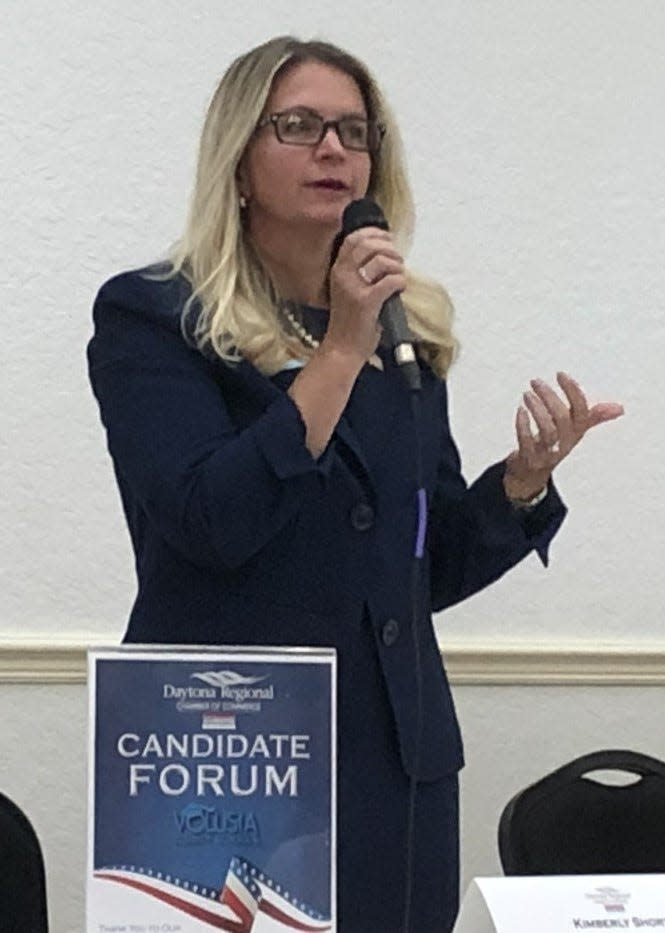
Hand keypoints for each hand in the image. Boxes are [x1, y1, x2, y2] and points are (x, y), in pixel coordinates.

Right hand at [324, 226, 405, 366]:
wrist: (342, 350)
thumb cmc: (349, 323)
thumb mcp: (348, 291)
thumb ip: (359, 273)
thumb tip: (385, 255)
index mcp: (337, 271)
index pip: (353, 239)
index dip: (373, 233)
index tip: (387, 237)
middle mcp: (342, 275)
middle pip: (369, 245)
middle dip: (389, 248)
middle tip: (398, 260)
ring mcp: (353, 288)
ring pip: (381, 260)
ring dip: (397, 265)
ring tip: (399, 275)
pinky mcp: (366, 302)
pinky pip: (390, 281)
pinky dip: (400, 281)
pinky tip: (400, 288)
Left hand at [503, 371, 623, 500]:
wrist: (530, 475)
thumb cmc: (552, 447)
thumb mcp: (574, 432)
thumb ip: (593, 417)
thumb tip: (620, 408)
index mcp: (576, 432)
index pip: (582, 411)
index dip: (573, 391)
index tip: (560, 374)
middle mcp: (564, 442)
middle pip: (562, 418)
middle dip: (549, 396)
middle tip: (535, 382)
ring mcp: (547, 452)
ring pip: (547, 431)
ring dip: (536, 409)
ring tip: (527, 394)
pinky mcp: (529, 458)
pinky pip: (527, 441)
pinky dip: (523, 425)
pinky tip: (520, 411)